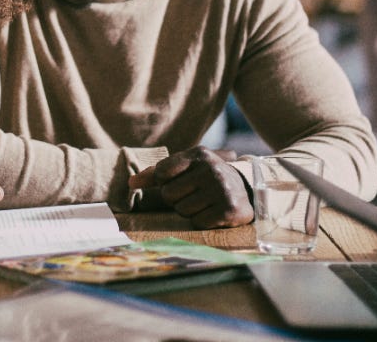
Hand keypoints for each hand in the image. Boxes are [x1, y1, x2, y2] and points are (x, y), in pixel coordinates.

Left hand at [127, 146, 252, 228]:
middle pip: (168, 195)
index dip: (165, 182)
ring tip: (205, 202)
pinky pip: (198, 222)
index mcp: (198, 154)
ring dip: (190, 211)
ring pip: (182, 210)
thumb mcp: (186, 167)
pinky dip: (203, 221)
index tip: (179, 181)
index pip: (161, 173)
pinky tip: (214, 212)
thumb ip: (157, 173)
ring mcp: (221, 189)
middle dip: (177, 199)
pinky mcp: (228, 209)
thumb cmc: (207, 178)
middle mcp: (211, 169)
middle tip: (194, 194)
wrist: (246, 188)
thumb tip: (130, 183)